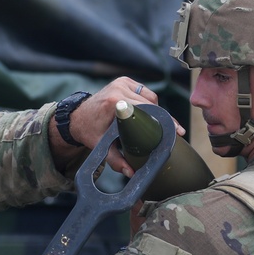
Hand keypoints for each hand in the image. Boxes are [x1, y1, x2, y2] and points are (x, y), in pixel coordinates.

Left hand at [49, 77, 185, 175]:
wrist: (77, 117)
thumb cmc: (90, 131)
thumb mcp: (101, 145)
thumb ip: (116, 160)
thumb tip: (131, 173)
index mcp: (114, 102)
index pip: (146, 110)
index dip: (163, 120)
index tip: (176, 129)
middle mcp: (118, 88)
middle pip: (151, 103)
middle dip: (162, 118)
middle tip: (171, 131)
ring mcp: (122, 82)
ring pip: (150, 96)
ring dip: (155, 109)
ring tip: (155, 124)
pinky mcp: (124, 81)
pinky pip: (144, 91)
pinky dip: (149, 102)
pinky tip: (148, 114)